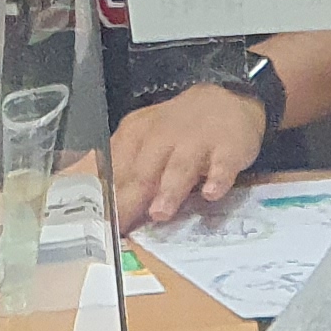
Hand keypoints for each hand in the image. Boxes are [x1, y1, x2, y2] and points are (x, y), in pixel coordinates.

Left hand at [111, 82, 270, 231]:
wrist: (226, 104)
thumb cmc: (180, 131)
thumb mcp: (147, 141)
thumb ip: (126, 169)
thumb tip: (102, 203)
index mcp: (136, 135)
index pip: (116, 168)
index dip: (107, 197)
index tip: (101, 224)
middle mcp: (162, 136)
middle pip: (144, 172)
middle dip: (131, 198)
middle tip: (122, 226)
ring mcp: (197, 142)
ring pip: (179, 167)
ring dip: (169, 191)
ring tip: (160, 214)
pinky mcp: (228, 148)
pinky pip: (222, 165)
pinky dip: (217, 179)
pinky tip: (211, 194)